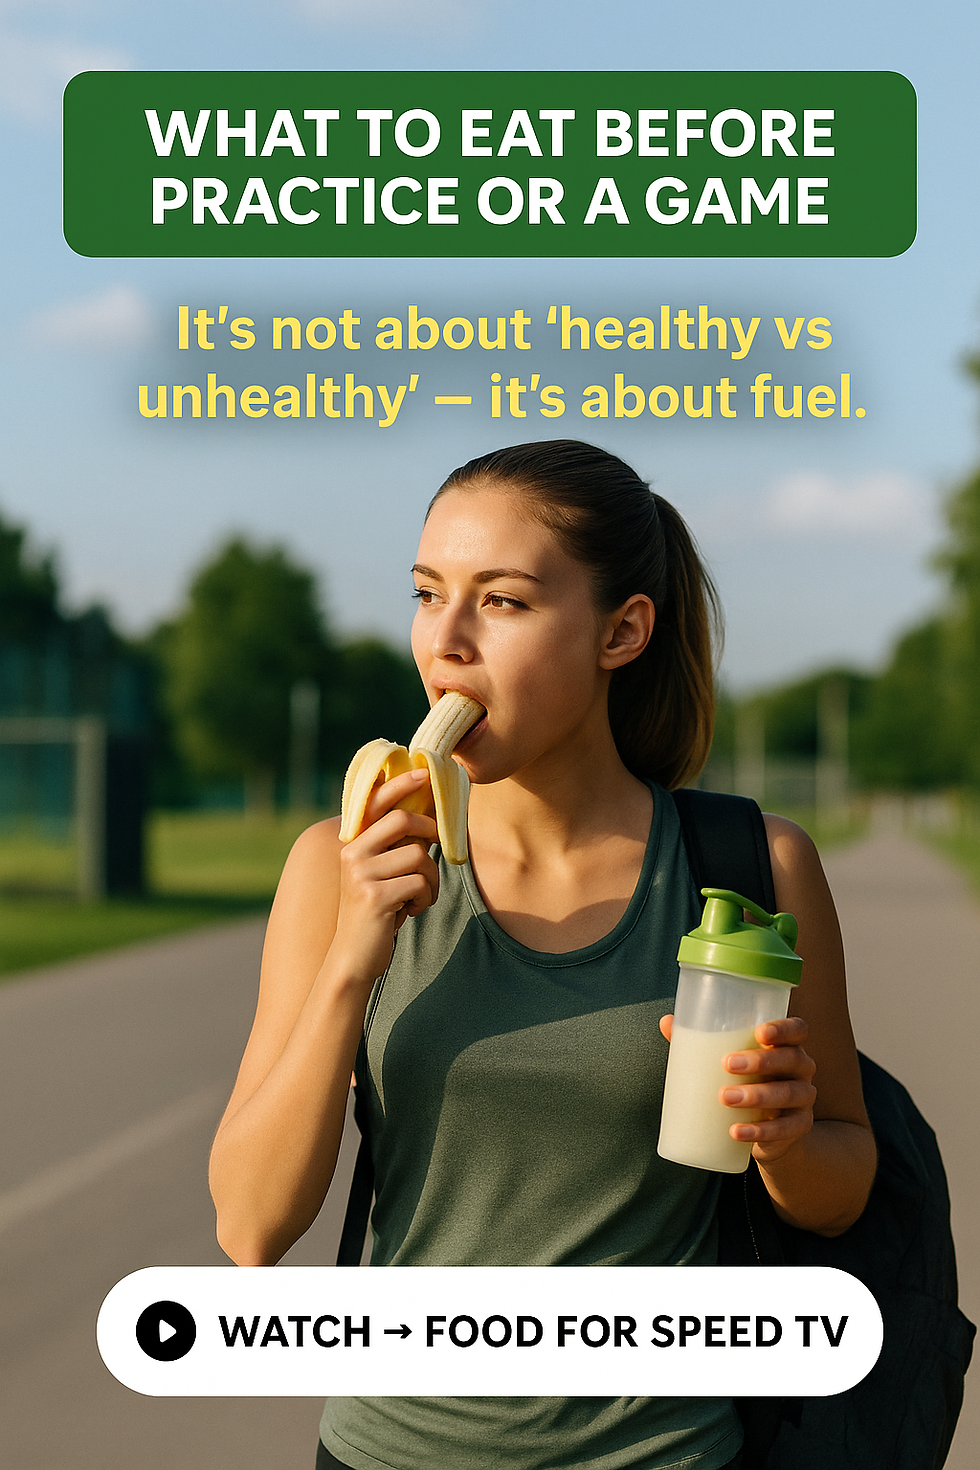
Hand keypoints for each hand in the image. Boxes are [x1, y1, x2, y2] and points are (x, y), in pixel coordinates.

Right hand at [332, 767, 439, 984]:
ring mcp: (362, 874)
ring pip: (419, 857)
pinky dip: (426, 899)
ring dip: (430, 880)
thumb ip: (394, 848)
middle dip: (430, 831)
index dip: (400, 784)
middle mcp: (353, 853)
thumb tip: (426, 820)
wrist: (353, 957)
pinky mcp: (375, 896)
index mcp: (353, 844)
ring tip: (419, 897)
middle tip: (438, 847)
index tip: (422, 771)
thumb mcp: (380, 874)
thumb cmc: (376, 912)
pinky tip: (412, 911)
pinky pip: (419, 883)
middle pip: (403, 820)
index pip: (376, 803)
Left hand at [659, 1014, 817, 1166]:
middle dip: (761, 1060)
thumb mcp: (730, 1061)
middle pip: (792, 1059)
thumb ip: (702, 1041)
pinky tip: (736, 1132)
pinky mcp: (798, 1127)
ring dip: (757, 1095)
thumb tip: (667, 1022)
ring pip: (789, 1093)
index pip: (798, 1029)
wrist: (771, 1130)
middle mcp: (801, 1069)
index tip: (760, 1032)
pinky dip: (760, 1132)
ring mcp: (804, 1098)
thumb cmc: (747, 1082)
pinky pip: (786, 1129)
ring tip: (725, 1097)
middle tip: (727, 1064)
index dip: (784, 1028)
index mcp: (787, 1045)